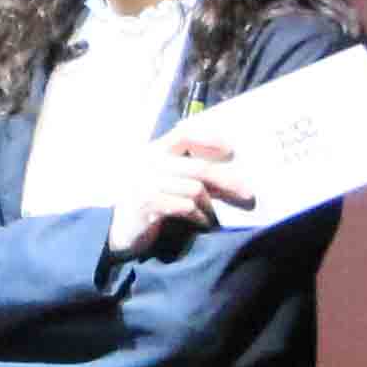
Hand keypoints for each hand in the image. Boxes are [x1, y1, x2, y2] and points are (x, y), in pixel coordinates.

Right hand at [106, 129, 251, 260]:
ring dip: (210, 205)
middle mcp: (148, 162)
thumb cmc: (148, 203)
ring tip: (212, 215)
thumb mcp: (163, 180)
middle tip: (247, 194)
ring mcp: (145, 182)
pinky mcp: (146, 204)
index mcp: (153, 151)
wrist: (119, 231)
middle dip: (227, 180)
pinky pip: (185, 207)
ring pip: (195, 189)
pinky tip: (201, 222)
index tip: (231, 152)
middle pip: (198, 167)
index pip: (184, 135)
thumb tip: (227, 171)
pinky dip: (199, 216)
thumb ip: (186, 171)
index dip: (209, 140)